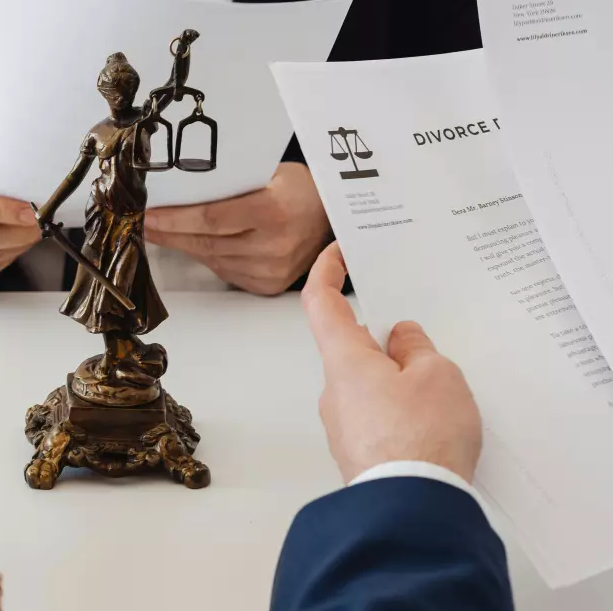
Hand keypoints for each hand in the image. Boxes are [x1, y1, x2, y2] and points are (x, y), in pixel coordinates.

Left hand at [144, 162, 331, 294]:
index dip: (174, 218)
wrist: (332, 217)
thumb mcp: (267, 173)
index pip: (210, 218)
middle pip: (204, 242)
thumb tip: (179, 187)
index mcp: (273, 212)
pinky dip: (203, 255)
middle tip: (141, 222)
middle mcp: (274, 246)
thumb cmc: (298, 188)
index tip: (147, 213)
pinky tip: (188, 243)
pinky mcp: (267, 285)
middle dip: (167, 232)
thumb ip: (228, 183)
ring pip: (210, 258)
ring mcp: (271, 270)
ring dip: (180, 244)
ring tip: (158, 231)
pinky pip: (223, 269)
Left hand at [302, 243, 482, 482]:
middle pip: (353, 347)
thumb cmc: (421, 438)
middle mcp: (333, 390)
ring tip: (442, 391)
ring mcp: (343, 425)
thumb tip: (401, 340)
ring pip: (369, 384)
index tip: (337, 252)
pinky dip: (402, 411)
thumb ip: (417, 348)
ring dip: (399, 380)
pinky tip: (434, 423)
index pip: (322, 302)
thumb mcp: (437, 376)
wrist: (412, 512)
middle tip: (425, 342)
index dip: (326, 271)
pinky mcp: (359, 453)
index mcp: (344, 359)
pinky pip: (379, 417)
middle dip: (387, 341)